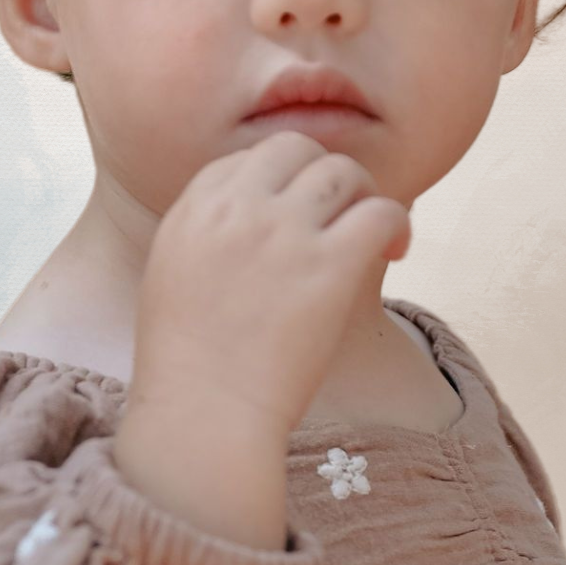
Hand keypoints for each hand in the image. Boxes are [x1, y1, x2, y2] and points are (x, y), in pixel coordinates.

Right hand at [126, 131, 411, 439]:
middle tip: (339, 214)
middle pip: (295, 148)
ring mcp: (285, 231)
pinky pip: (381, 211)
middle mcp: (239, 206)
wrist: (203, 416)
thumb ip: (205, 232)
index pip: (248, 159)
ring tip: (370, 234)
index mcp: (194, 207)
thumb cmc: (186, 365)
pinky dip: (396, 223)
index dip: (279, 181)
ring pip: (343, 171)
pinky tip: (394, 251)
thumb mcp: (170, 274)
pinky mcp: (330, 264)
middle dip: (321, 173)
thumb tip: (247, 211)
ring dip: (362, 195)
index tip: (296, 213)